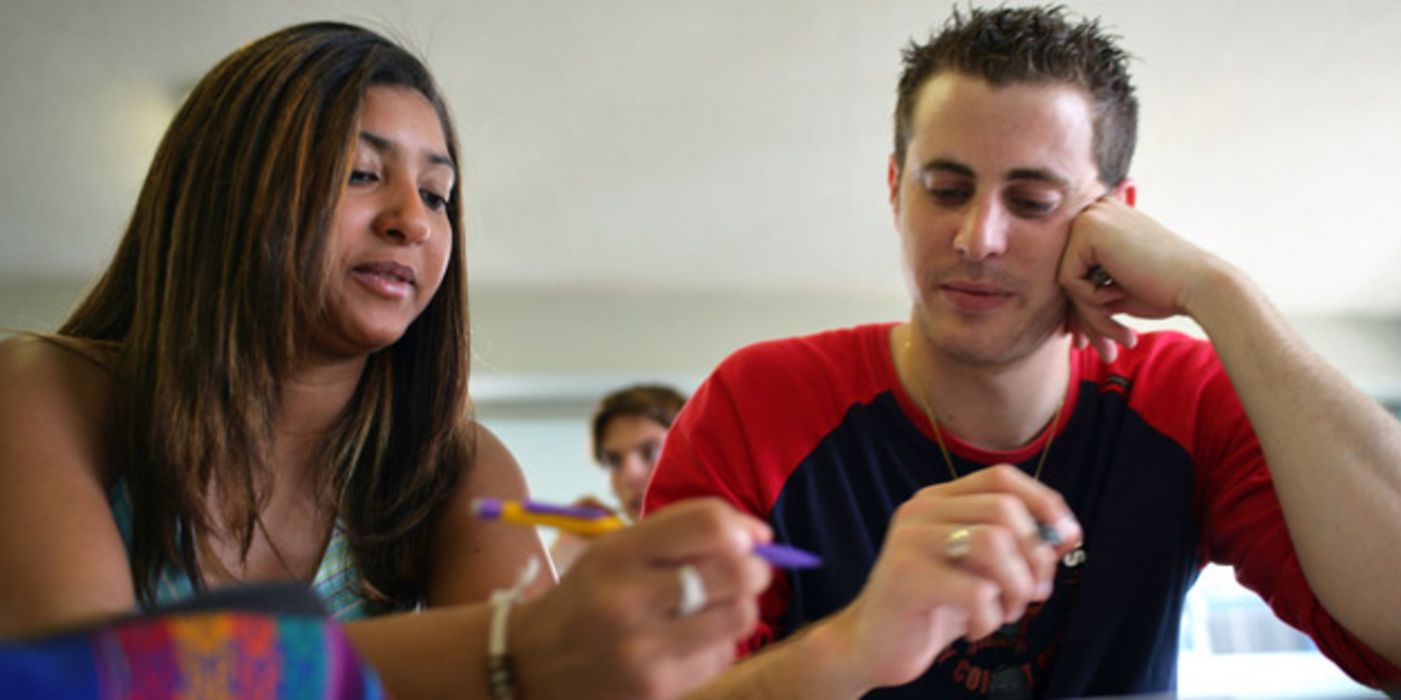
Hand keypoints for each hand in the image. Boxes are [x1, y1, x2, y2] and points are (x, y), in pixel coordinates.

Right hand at [512, 498, 773, 699]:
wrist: (531, 665)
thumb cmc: (588, 597)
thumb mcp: (615, 551)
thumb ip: (679, 535)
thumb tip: (756, 537)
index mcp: (618, 553)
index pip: (707, 524)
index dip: (743, 528)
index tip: (751, 538)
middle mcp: (630, 601)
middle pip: (736, 572)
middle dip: (755, 569)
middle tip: (747, 572)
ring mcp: (645, 651)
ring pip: (740, 617)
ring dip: (740, 607)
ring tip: (717, 608)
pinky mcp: (659, 689)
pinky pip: (722, 657)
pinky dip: (719, 644)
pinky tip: (690, 642)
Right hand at [823, 466, 1081, 689]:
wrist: (873, 645)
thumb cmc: (933, 606)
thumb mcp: (979, 570)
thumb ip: (1016, 547)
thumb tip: (1065, 533)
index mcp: (938, 500)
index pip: (1002, 477)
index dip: (1044, 502)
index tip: (1068, 537)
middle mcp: (920, 511)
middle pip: (1004, 509)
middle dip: (1035, 556)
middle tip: (1033, 593)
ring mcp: (909, 541)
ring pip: (994, 542)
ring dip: (1016, 586)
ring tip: (1006, 612)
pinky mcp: (907, 578)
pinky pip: (976, 590)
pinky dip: (990, 618)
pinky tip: (976, 630)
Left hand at [1059, 198, 1223, 361]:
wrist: (1201, 286)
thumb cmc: (1164, 291)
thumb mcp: (1115, 293)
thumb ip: (1085, 296)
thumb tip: (1062, 323)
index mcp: (1102, 221)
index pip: (1073, 270)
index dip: (1082, 309)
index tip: (1089, 342)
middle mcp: (1094, 210)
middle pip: (1066, 274)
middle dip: (1084, 317)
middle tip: (1106, 351)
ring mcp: (1091, 215)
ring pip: (1065, 280)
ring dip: (1090, 314)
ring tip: (1122, 335)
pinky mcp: (1089, 228)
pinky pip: (1068, 279)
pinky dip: (1091, 300)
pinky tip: (1121, 296)